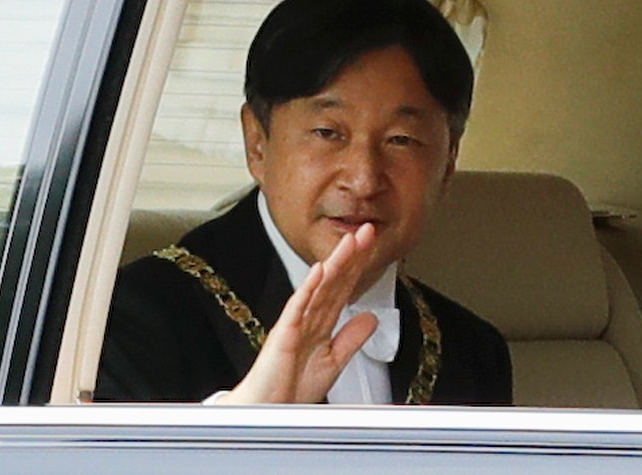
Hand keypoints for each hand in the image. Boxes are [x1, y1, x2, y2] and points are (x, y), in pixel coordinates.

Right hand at [216, 223, 378, 403]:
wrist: (268, 411)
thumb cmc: (290, 389)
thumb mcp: (333, 361)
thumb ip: (351, 338)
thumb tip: (371, 317)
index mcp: (321, 322)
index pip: (344, 287)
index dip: (359, 265)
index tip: (372, 244)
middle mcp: (309, 317)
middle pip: (335, 280)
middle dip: (352, 255)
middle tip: (367, 230)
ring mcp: (296, 323)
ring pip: (320, 287)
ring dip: (335, 263)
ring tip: (350, 241)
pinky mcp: (284, 334)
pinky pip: (297, 307)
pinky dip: (309, 288)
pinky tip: (319, 270)